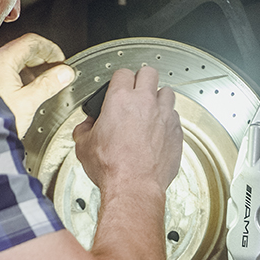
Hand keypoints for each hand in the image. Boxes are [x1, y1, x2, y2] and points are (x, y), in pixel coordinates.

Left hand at [0, 33, 74, 135]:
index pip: (32, 42)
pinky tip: (27, 91)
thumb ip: (48, 85)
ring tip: (44, 83)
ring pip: (14, 61)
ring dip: (32, 69)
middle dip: (43, 59)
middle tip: (56, 71)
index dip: (51, 49)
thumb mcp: (28, 103)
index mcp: (3, 60)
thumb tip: (64, 73)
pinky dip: (20, 76)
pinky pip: (6, 72)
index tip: (61, 61)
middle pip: (23, 50)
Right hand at [72, 65, 181, 194]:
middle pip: (149, 72)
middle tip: (137, 90)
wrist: (134, 187)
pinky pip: (174, 116)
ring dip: (158, 98)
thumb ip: (84, 129)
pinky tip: (159, 130)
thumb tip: (86, 126)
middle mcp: (145, 103)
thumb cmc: (111, 167)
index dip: (119, 80)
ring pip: (167, 92)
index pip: (123, 73)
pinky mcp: (176, 132)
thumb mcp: (83, 146)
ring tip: (150, 110)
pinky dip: (167, 120)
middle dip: (142, 79)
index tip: (118, 87)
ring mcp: (164, 116)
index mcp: (120, 100)